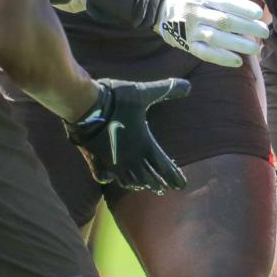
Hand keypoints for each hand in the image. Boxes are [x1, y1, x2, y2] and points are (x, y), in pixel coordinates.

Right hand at [65, 77, 189, 193]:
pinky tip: (114, 180)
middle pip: (147, 177)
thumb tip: (189, 86)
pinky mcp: (97, 161)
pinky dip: (114, 180)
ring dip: (139, 184)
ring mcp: (113, 162)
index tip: (182, 185)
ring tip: (144, 187)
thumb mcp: (145, 93)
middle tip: (165, 190)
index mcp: (145, 145)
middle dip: (157, 183)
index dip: (173, 176)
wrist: (86, 106)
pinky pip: (107, 178)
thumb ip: (167, 90)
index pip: (163, 166)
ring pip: (129, 180)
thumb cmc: (118, 100)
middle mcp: (131, 158)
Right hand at [157, 0, 268, 67]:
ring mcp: (190, 29)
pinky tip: (237, 61)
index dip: (242, 8)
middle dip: (246, 28)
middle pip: (224, 22)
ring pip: (216, 39)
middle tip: (264, 32)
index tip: (258, 13)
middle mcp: (196, 12)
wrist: (157, 1)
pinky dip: (220, 58)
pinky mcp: (186, 43)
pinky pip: (204, 53)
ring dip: (237, 45)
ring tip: (256, 48)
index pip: (224, 2)